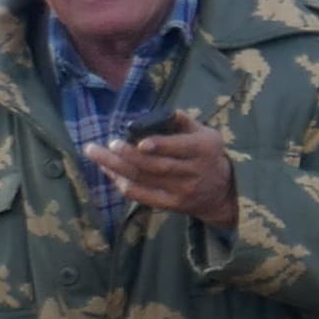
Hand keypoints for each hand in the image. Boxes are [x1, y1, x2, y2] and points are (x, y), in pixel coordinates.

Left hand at [90, 116, 239, 232]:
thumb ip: (184, 122)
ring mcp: (182, 191)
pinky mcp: (172, 205)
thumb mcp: (206, 133)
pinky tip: (108, 171)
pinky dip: (124, 184)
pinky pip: (143, 196)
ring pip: (145, 180)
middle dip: (130, 155)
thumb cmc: (207, 155)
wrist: (222, 192)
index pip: (181, 148)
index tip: (140, 141)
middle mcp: (194, 172)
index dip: (160, 145)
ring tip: (96, 154)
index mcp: (204, 149)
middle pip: (158, 165)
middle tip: (109, 144)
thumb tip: (161, 113)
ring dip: (118, 167)